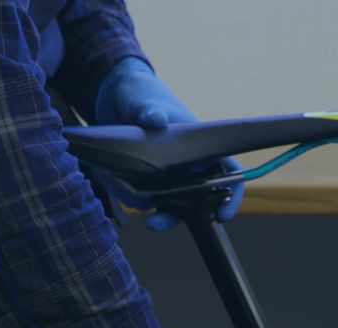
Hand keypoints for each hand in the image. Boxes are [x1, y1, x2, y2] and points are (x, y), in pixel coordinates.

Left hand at [93, 57, 243, 230]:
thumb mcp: (145, 100)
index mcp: (199, 146)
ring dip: (140, 201)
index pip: (228, 172)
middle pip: (193, 201)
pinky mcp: (141, 178)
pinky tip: (107, 175)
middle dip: (173, 216)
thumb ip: (150, 111)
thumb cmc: (140, 93)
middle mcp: (185, 164)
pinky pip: (137, 196)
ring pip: (162, 204)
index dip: (230, 196)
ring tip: (116, 180)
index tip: (221, 215)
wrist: (112, 95)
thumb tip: (155, 119)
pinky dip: (122, 192)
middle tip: (153, 222)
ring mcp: (163, 174)